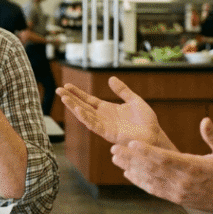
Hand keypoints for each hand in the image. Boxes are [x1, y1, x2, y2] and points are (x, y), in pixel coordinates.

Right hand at [56, 76, 171, 148]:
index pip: (88, 100)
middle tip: (58, 90)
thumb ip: (123, 90)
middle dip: (70, 99)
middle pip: (82, 106)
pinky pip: (94, 125)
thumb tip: (111, 78)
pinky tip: (78, 110)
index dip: (78, 93)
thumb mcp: (134, 100)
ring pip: (85, 116)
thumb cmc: (147, 121)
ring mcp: (104, 126)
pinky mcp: (108, 134)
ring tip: (64, 98)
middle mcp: (103, 118)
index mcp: (108, 109)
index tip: (67, 86)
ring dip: (74, 107)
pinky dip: (85, 118)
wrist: (154, 135)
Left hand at [112, 117, 212, 213]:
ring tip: (115, 158)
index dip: (147, 152)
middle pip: (152, 169)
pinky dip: (140, 182)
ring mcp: (177, 192)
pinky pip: (154, 190)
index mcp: (193, 168)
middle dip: (132, 159)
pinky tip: (128, 173)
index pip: (166, 159)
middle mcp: (182, 182)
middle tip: (113, 149)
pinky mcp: (175, 199)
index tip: (132, 143)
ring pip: (149, 180)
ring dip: (131, 169)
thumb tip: (205, 120)